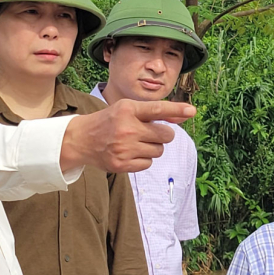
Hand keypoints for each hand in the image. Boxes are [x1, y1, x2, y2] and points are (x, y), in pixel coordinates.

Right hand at [61, 99, 195, 172]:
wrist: (81, 140)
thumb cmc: (110, 121)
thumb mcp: (128, 109)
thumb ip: (155, 112)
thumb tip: (186, 115)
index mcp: (127, 110)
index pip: (157, 109)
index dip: (176, 110)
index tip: (191, 111)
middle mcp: (126, 128)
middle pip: (166, 135)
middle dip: (162, 135)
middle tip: (146, 132)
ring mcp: (124, 148)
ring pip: (159, 151)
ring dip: (152, 147)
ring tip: (135, 142)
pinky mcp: (122, 165)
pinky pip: (149, 163)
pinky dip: (143, 159)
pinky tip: (130, 153)